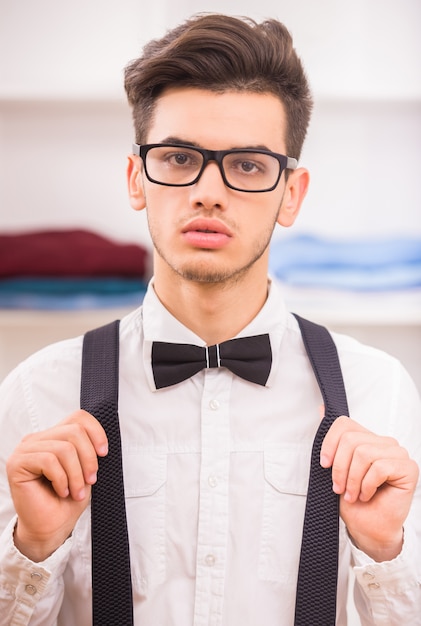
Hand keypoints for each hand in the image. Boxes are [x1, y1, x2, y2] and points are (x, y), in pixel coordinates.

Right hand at [6, 409, 107, 561]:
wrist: (51, 527)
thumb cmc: (68, 500)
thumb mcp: (84, 469)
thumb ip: (87, 449)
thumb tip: (100, 439)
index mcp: (53, 436)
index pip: (78, 417)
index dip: (96, 432)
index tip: (104, 453)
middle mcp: (37, 439)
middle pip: (74, 431)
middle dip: (88, 458)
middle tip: (90, 480)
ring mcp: (25, 449)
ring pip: (64, 448)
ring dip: (76, 474)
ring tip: (76, 491)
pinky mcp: (17, 463)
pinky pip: (49, 460)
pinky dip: (61, 479)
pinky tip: (61, 491)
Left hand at [320, 416, 418, 561]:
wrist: (369, 528)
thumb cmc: (353, 500)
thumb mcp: (335, 466)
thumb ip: (332, 438)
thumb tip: (322, 408)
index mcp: (367, 438)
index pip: (344, 423)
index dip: (330, 444)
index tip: (325, 465)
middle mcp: (384, 442)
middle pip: (351, 440)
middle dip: (340, 468)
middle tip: (340, 488)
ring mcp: (398, 453)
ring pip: (364, 453)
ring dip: (353, 480)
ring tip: (353, 494)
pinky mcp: (408, 468)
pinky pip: (379, 468)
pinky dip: (367, 485)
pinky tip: (367, 495)